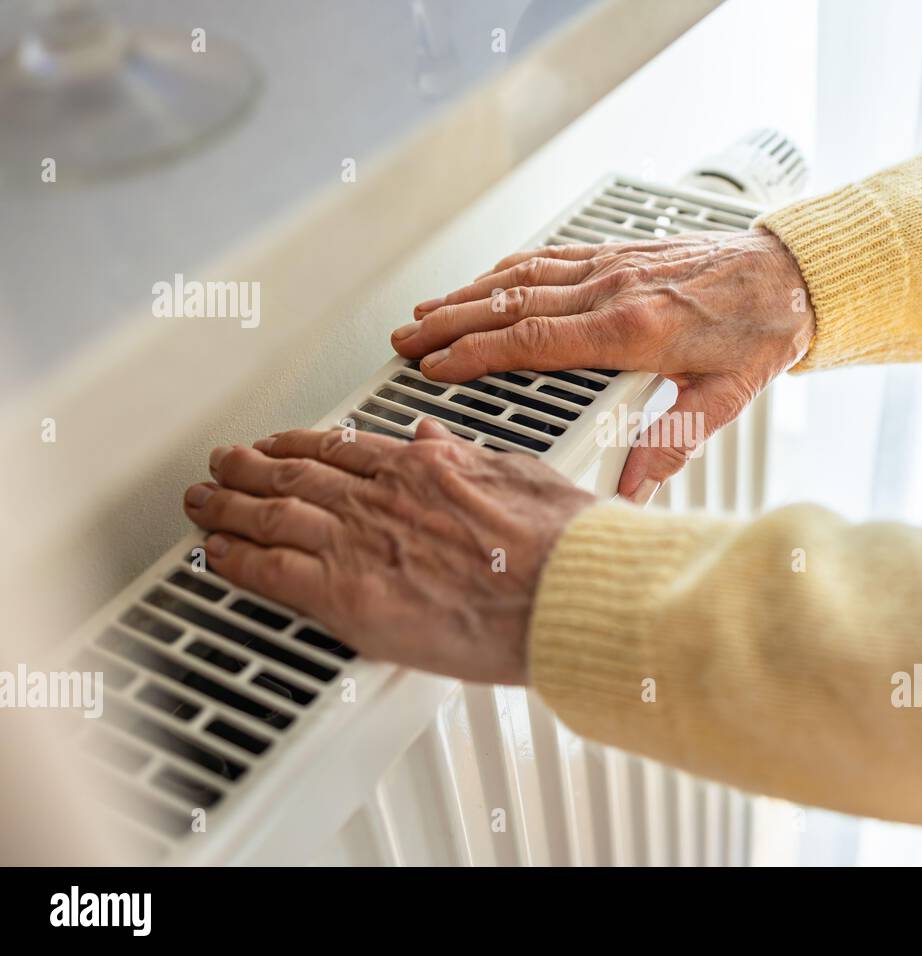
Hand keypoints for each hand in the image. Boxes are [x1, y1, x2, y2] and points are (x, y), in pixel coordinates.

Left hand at [183, 422, 596, 683]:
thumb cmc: (559, 542)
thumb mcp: (518, 473)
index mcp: (420, 466)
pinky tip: (217, 556)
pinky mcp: (350, 596)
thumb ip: (465, 455)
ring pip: (271, 517)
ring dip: (228, 508)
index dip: (298, 445)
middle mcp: (381, 498)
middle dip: (247, 468)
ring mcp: (360, 544)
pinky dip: (237, 562)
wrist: (566, 590)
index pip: (339, 448)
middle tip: (221, 465)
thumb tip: (434, 436)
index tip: (277, 445)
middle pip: (293, 474)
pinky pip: (273, 574)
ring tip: (203, 504)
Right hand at [392, 229, 813, 502]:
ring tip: (423, 312)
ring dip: (467, 294)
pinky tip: (483, 282)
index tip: (437, 365)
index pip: (534, 342)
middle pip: (511, 305)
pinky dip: (506, 271)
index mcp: (635, 330)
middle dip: (450, 323)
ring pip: (521, 277)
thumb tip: (634, 490)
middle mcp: (615, 290)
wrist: (793, 275)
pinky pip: (550, 258)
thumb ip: (673, 443)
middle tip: (405, 340)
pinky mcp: (619, 254)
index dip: (477, 354)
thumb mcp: (725, 397)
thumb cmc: (763, 331)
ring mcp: (614, 266)